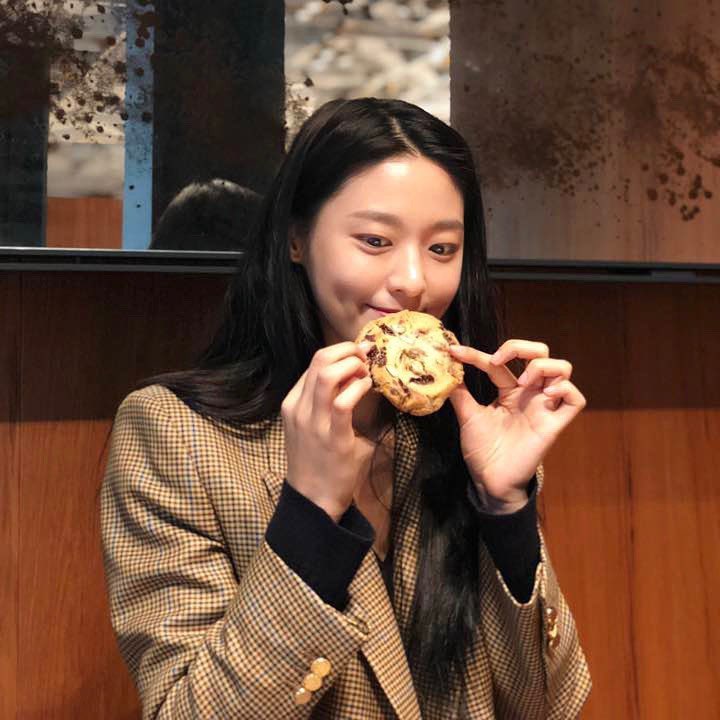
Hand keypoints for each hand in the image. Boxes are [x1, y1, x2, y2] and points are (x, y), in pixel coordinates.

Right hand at [281, 341, 374, 521]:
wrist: (312, 499)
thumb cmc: (317, 462)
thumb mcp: (312, 427)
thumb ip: (327, 404)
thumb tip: (356, 380)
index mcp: (293, 403)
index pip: (314, 363)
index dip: (339, 353)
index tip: (358, 356)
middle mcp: (298, 407)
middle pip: (319, 360)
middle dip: (347, 351)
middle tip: (365, 358)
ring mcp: (312, 422)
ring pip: (328, 374)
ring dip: (352, 365)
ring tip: (366, 372)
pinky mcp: (331, 437)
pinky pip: (343, 402)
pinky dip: (359, 388)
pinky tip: (367, 389)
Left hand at [447, 339, 586, 511]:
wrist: (489, 480)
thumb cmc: (482, 449)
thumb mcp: (467, 415)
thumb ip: (459, 392)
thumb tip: (445, 367)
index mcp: (510, 391)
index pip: (500, 362)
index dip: (476, 354)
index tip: (455, 352)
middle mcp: (530, 394)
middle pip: (541, 353)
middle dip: (522, 347)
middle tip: (497, 360)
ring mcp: (544, 408)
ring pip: (563, 369)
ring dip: (543, 366)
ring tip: (523, 380)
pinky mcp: (554, 425)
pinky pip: (575, 400)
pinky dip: (565, 390)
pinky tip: (546, 396)